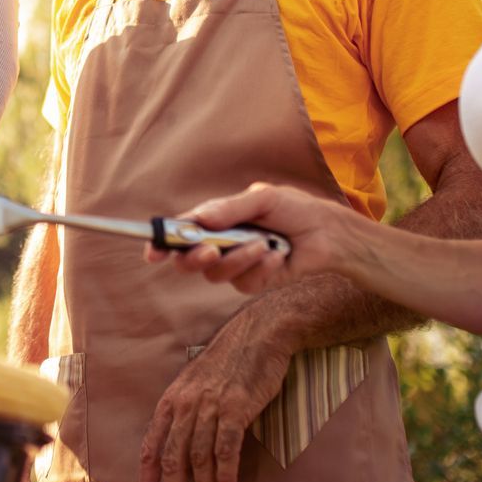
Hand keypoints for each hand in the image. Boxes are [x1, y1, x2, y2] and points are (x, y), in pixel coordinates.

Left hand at [137, 313, 291, 481]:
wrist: (258, 334)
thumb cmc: (229, 363)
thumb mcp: (195, 385)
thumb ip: (186, 414)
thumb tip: (179, 448)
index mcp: (171, 402)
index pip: (150, 448)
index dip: (147, 480)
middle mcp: (184, 406)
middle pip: (171, 460)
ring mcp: (209, 407)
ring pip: (198, 460)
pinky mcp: (235, 409)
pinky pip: (226, 451)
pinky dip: (226, 477)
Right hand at [144, 182, 349, 294]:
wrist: (328, 233)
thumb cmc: (294, 209)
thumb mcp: (262, 198)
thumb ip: (229, 208)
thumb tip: (199, 219)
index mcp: (214, 221)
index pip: (179, 233)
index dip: (161, 244)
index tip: (153, 252)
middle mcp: (220, 244)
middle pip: (188, 262)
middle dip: (195, 258)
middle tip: (211, 249)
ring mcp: (235, 265)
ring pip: (216, 275)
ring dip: (239, 259)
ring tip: (265, 244)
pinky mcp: (254, 282)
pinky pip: (244, 284)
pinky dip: (262, 269)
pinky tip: (279, 256)